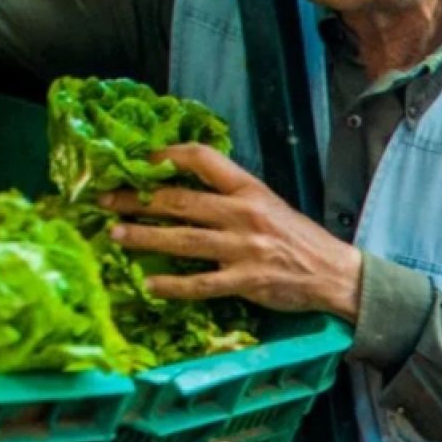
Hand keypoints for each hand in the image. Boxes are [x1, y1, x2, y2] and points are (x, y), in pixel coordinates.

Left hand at [101, 144, 362, 320]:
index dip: (165, 156)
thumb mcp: (269, 205)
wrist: (335, 274)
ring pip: (183, 240)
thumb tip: (183, 189)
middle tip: (106, 201)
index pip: (202, 158)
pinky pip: (201, 284)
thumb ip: (231, 196)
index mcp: (250, 189)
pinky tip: (150, 285)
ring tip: (116, 235)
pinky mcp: (247, 281)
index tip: (138, 163)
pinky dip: (173, 285)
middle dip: (138, 199)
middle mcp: (245, 214)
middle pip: (180, 201)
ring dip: (145, 237)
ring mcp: (245, 249)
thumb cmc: (299, 240)